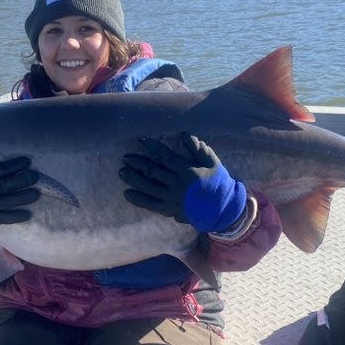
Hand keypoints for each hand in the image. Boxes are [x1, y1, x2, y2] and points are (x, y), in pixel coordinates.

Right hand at [0, 144, 38, 229]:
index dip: (13, 165)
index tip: (27, 161)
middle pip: (5, 185)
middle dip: (21, 180)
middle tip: (35, 176)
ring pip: (6, 201)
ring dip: (22, 198)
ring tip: (36, 193)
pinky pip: (2, 218)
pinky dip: (14, 217)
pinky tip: (27, 214)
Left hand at [119, 132, 245, 233]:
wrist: (222, 209)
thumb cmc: (218, 183)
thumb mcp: (212, 162)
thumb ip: (198, 149)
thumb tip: (184, 134)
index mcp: (187, 171)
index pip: (165, 157)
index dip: (152, 148)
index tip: (142, 141)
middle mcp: (177, 184)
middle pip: (153, 171)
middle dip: (138, 163)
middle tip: (126, 158)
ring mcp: (172, 198)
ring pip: (149, 187)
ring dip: (134, 179)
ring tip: (122, 172)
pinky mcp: (169, 209)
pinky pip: (151, 205)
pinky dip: (138, 199)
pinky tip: (127, 193)